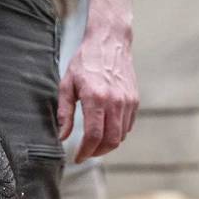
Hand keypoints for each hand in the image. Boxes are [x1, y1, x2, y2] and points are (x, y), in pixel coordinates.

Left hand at [57, 23, 138, 161]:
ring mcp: (128, 102)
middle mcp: (115, 102)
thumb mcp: (67, 84)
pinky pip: (127, 126)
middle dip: (97, 152)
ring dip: (107, 144)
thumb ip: (65, 112)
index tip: (77, 157)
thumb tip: (63, 136)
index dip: (85, 151)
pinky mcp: (134, 100)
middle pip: (110, 141)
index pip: (93, 136)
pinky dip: (117, 133)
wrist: (110, 42)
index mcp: (96, 98)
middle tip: (86, 153)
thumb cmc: (85, 61)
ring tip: (94, 142)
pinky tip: (105, 129)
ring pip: (121, 136)